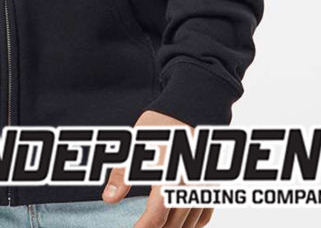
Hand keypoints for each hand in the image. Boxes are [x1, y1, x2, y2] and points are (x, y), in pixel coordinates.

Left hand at [101, 109, 213, 226]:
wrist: (192, 106)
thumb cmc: (161, 122)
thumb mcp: (135, 144)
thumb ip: (122, 174)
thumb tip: (108, 199)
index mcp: (168, 176)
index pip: (156, 217)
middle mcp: (189, 185)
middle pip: (173, 224)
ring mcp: (203, 186)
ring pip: (190, 223)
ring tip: (157, 227)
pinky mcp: (211, 183)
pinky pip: (204, 214)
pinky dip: (192, 224)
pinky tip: (180, 224)